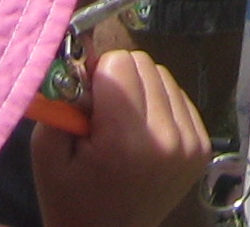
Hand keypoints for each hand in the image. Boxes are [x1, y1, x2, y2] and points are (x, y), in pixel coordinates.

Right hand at [31, 46, 212, 226]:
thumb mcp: (47, 151)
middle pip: (144, 63)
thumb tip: (81, 49)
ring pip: (163, 76)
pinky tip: (143, 135)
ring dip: (141, 91)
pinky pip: (179, 97)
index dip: (96, 76)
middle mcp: (167, 138)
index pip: (119, 63)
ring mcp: (191, 143)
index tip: (87, 102)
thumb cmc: (70, 198)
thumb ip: (61, 98)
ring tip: (123, 128)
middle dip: (119, 79)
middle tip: (103, 115)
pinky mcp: (203, 146)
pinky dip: (159, 106)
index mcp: (125, 141)